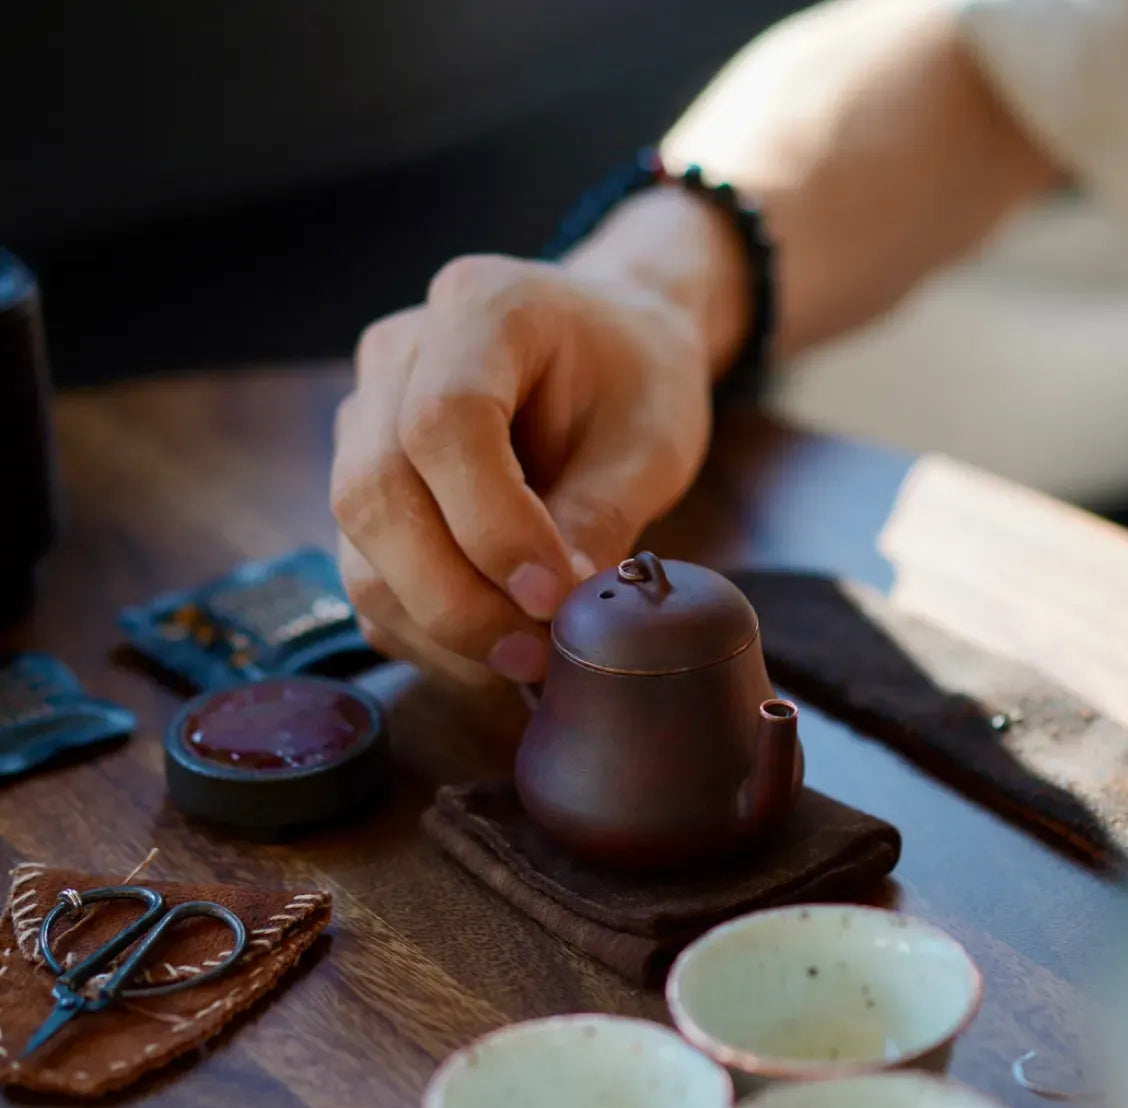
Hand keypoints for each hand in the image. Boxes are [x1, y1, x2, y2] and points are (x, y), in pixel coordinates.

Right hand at [331, 252, 714, 682]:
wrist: (611, 349)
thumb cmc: (636, 381)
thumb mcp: (653, 441)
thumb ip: (603, 514)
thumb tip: (555, 610)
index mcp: (480, 308)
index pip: (442, 423)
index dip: (490, 525)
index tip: (554, 595)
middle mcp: (398, 358)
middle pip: (376, 493)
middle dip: (454, 599)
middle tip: (535, 657)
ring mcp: (364, 423)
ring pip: (360, 551)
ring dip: (439, 631)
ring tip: (527, 664)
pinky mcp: (366, 491)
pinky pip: (371, 582)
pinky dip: (429, 637)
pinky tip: (496, 654)